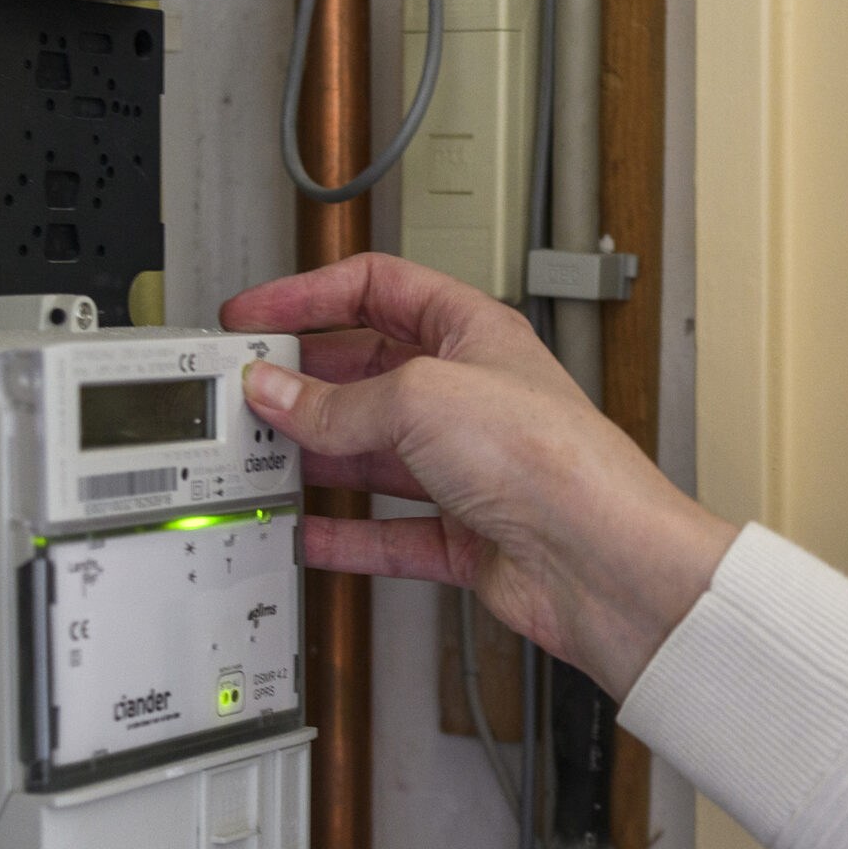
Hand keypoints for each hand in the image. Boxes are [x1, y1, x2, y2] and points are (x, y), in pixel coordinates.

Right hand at [220, 253, 737, 699]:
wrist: (599, 558)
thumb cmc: (551, 458)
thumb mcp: (422, 398)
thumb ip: (339, 400)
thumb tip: (278, 392)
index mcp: (473, 334)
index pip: (378, 289)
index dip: (310, 296)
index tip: (255, 315)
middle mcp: (471, 398)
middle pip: (368, 374)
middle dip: (304, 382)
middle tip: (247, 395)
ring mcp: (468, 468)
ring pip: (373, 455)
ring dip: (317, 458)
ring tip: (261, 460)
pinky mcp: (466, 536)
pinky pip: (389, 532)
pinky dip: (346, 536)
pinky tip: (307, 533)